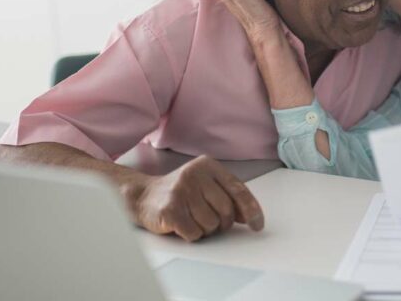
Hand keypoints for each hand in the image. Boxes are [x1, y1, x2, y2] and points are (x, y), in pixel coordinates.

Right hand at [121, 155, 263, 241]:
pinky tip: (182, 224)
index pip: (238, 190)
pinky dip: (191, 235)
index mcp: (207, 165)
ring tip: (192, 219)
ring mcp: (181, 191)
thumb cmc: (179, 192)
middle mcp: (194, 174)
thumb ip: (228, 196)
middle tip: (209, 221)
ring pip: (211, 224)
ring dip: (205, 229)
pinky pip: (195, 233)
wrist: (142, 196)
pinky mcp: (170, 209)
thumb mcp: (206, 185)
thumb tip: (250, 216)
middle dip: (222, 223)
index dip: (251, 210)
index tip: (257, 225)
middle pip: (226, 211)